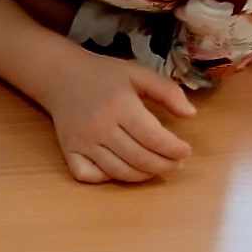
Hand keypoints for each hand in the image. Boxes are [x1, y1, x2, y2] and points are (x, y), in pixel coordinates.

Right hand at [43, 54, 195, 183]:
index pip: (154, 138)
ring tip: (156, 168)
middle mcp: (100, 127)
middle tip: (176, 164)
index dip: (175, 149)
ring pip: (118, 171)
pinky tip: (120, 169)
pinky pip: (89, 176)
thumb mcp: (138, 73)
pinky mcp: (69, 151)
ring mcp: (82, 142)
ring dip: (143, 175)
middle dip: (164, 165)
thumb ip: (167, 91)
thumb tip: (191, 114)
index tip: (186, 151)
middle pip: (139, 159)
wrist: (61, 75)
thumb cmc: (103, 75)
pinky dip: (107, 178)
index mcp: (120, 106)